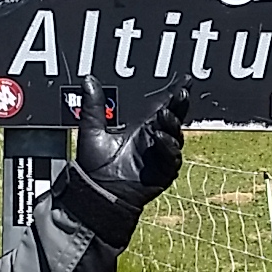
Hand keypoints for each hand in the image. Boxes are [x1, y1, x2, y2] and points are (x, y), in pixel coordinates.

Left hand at [74, 80, 187, 208]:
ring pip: (175, 136)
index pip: (162, 107)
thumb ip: (93, 106)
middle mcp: (154, 140)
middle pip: (173, 119)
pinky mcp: (163, 172)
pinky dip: (168, 147)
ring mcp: (160, 156)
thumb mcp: (92, 130)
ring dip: (172, 124)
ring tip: (165, 114)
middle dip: (180, 106)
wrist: (95, 192)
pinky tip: (160, 137)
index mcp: (141, 128)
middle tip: (182, 94)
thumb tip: (88, 80)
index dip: (174, 95)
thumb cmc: (94, 165)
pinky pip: (171, 158)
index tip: (184, 82)